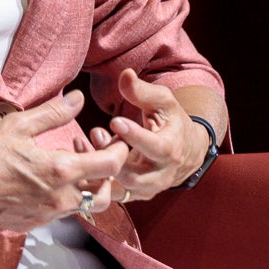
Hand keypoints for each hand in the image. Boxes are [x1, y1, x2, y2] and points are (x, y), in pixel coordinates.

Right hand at [0, 90, 126, 231]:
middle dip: (108, 175)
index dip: (119, 151)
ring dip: (87, 186)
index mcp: (60, 171)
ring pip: (86, 206)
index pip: (110, 166)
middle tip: (95, 154)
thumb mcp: (17, 125)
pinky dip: (66, 196)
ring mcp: (49, 214)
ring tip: (69, 165)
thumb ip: (52, 113)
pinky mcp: (37, 223)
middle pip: (106, 194)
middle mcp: (61, 198)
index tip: (115, 140)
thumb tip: (77, 99)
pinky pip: (63, 212)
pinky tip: (48, 179)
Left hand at [96, 69, 205, 201]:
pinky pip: (112, 192)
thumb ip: (143, 91)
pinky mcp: (135, 194)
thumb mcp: (163, 102)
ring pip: (120, 188)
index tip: (115, 121)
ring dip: (99, 168)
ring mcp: (147, 188)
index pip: (155, 147)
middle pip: (134, 176)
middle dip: (112, 156)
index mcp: (171, 149)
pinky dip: (95, 177)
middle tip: (95, 133)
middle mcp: (160, 174)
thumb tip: (125, 74)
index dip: (135, 137)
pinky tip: (83, 153)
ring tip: (84, 142)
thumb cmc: (171, 121)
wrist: (186, 151)